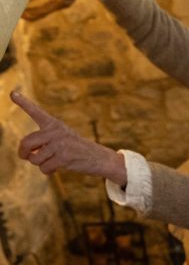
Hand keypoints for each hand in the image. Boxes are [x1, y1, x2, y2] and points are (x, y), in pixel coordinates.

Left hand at [11, 91, 126, 186]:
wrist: (100, 158)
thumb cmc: (77, 149)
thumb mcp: (62, 139)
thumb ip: (43, 141)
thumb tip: (26, 155)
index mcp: (55, 124)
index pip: (36, 112)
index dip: (23, 102)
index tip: (12, 93)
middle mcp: (56, 131)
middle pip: (26, 143)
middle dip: (23, 153)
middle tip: (26, 156)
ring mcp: (60, 144)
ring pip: (34, 159)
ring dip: (40, 164)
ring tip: (53, 161)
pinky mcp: (64, 157)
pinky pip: (44, 168)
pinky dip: (48, 171)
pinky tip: (58, 167)